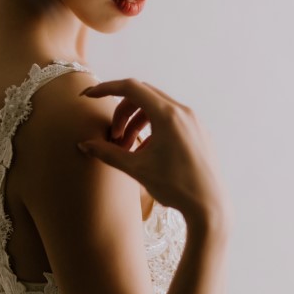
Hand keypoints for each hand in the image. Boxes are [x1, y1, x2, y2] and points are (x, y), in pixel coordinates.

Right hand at [78, 78, 231, 227]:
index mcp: (168, 115)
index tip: (89, 96)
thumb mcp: (136, 169)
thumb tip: (84, 145)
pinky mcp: (199, 132)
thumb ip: (108, 153)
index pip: (131, 88)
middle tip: (113, 136)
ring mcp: (194, 121)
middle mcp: (183, 112)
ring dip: (137, 121)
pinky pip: (172, 120)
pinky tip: (146, 152)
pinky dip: (153, 128)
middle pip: (143, 96)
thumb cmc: (175, 187)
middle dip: (122, 112)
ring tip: (127, 147)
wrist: (210, 206)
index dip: (106, 88)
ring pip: (157, 108)